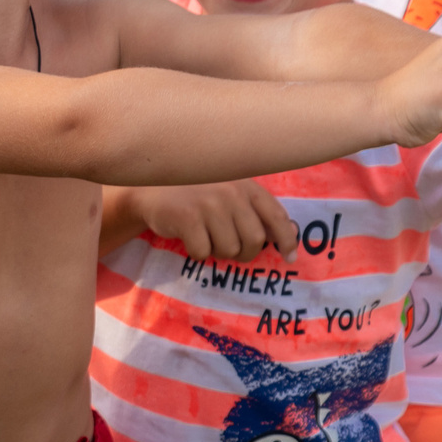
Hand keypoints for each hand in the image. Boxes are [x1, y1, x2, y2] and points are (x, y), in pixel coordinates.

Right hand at [121, 181, 297, 262]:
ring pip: (229, 250)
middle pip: (254, 241)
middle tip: (229, 248)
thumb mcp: (228, 192)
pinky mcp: (188, 217)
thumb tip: (291, 234)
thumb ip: (255, 210)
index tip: (289, 256)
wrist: (150, 188)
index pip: (277, 216)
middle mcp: (231, 192)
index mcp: (246, 185)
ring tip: (205, 236)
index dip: (287, 240)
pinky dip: (196, 252)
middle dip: (243, 253)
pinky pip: (203, 253)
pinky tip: (188, 236)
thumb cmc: (195, 193)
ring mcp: (209, 204)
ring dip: (217, 251)